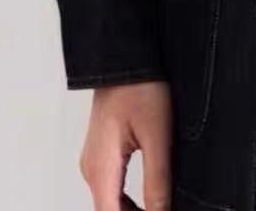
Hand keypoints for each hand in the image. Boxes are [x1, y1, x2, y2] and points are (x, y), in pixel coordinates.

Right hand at [78, 80, 171, 209]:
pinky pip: (110, 188)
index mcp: (101, 168)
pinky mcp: (101, 153)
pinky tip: (147, 201)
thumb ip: (158, 180)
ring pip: (109, 204)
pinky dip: (126, 202)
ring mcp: (94, 161)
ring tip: (159, 208)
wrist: (125, 58)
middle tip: (163, 210)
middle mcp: (92, 169)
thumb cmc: (139, 88)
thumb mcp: (157, 135)